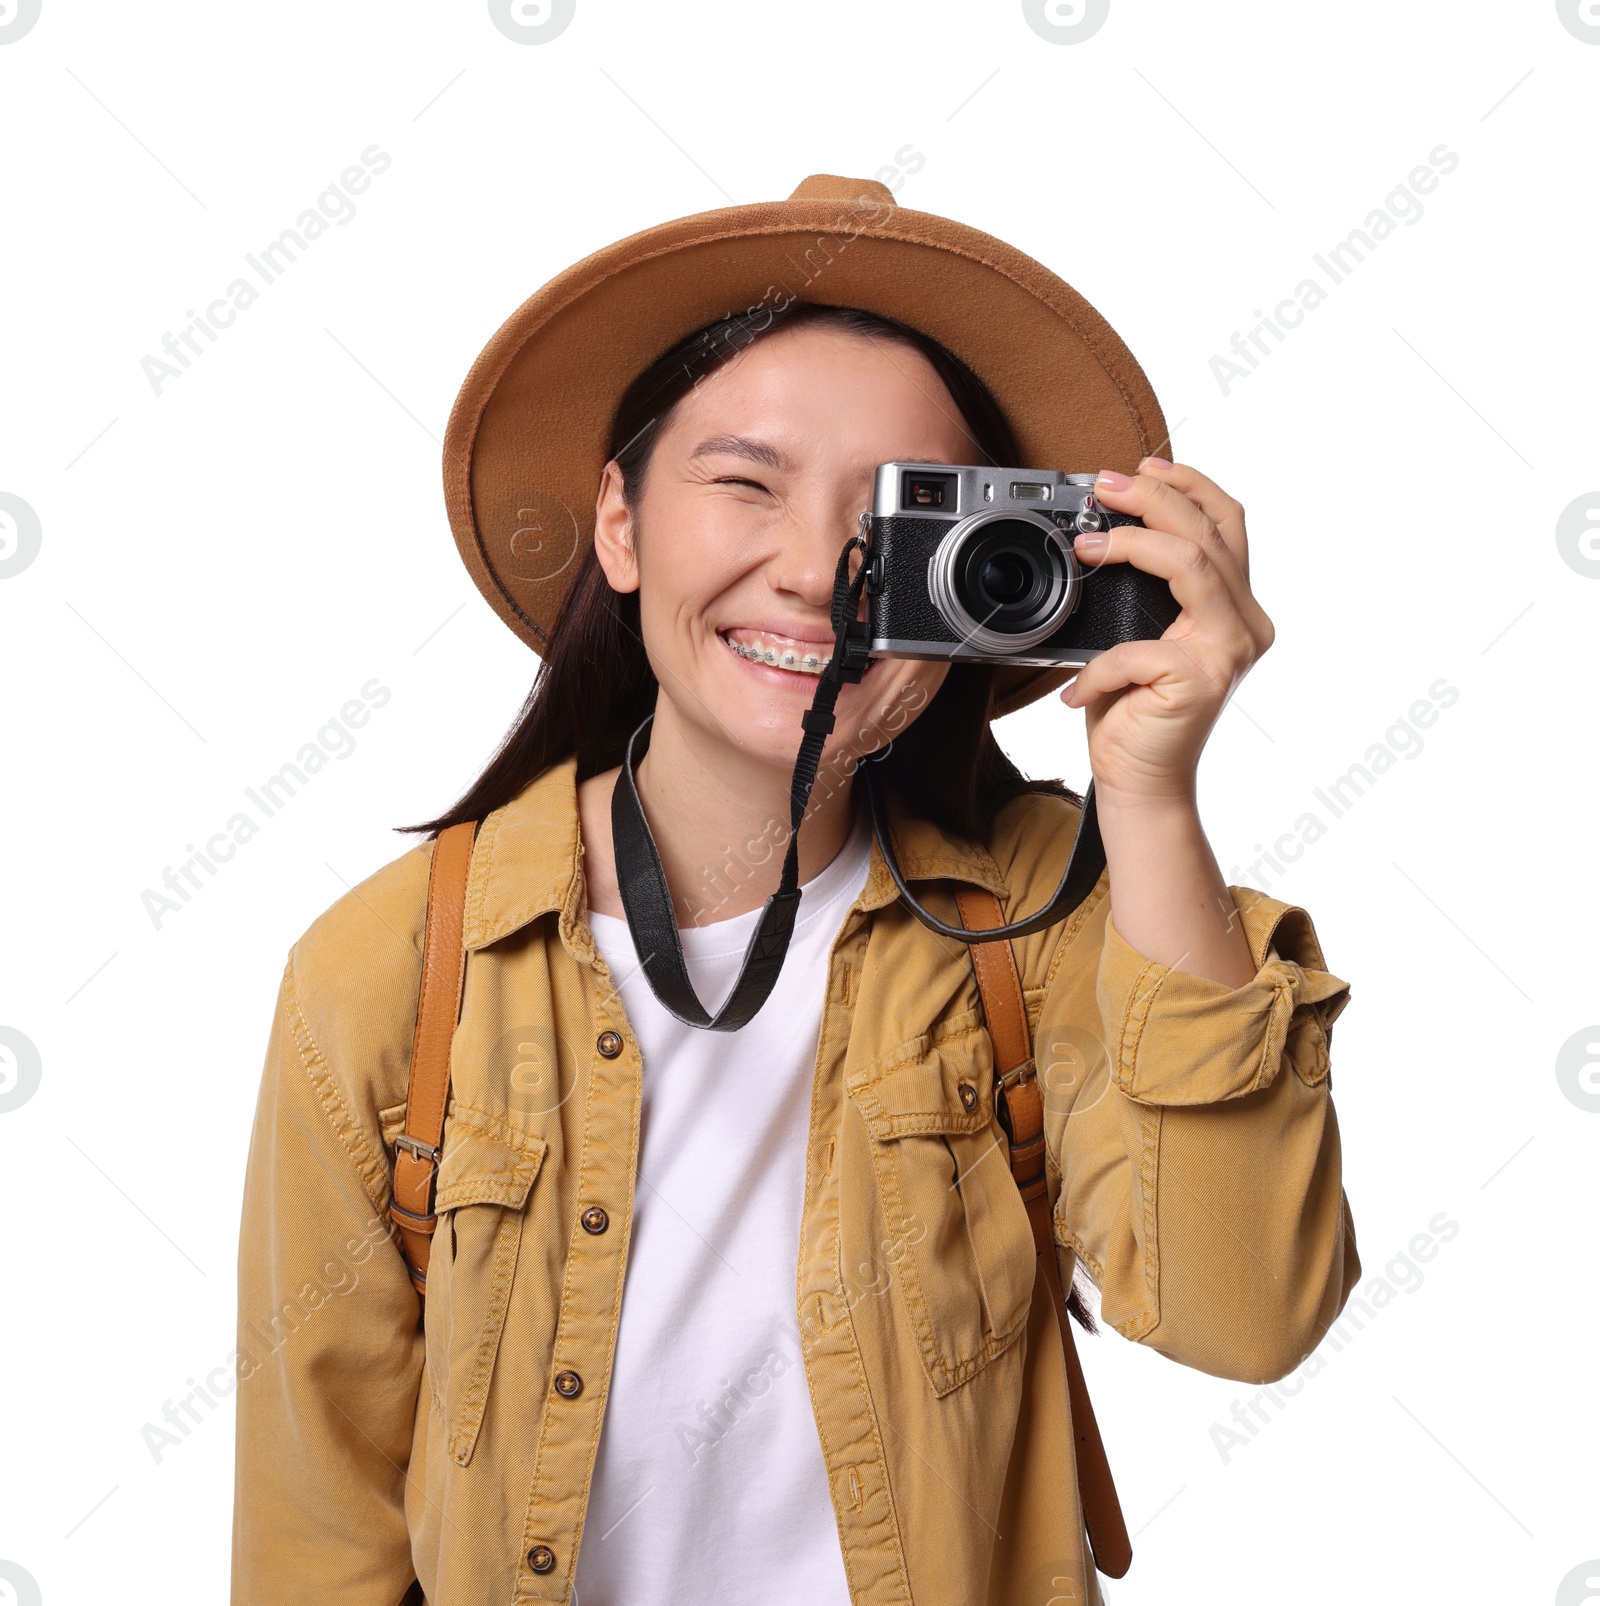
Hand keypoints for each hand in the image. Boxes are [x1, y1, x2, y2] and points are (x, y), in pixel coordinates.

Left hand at [1061, 458, 1274, 807]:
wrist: (1140, 783)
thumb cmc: (1135, 711)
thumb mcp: (1140, 635)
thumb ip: (1145, 590)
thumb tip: (1103, 534)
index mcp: (1235, 608)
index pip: (1227, 525)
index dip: (1190, 485)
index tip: (1143, 465)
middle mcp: (1245, 625)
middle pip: (1210, 534)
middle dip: (1154, 497)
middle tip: (1103, 485)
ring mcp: (1229, 652)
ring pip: (1192, 565)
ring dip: (1133, 545)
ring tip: (1085, 546)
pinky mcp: (1201, 682)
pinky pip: (1139, 648)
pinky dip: (1099, 665)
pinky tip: (1077, 688)